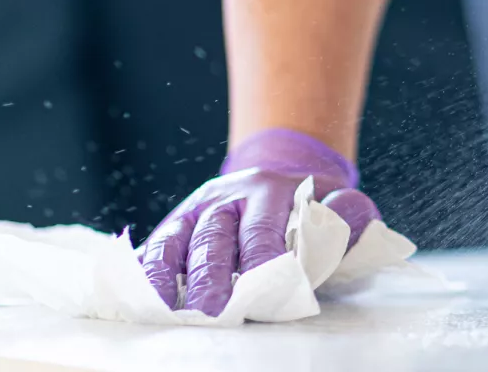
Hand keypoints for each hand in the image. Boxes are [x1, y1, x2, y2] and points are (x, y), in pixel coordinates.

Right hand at [137, 128, 379, 315]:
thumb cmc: (311, 206)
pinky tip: (142, 298)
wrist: (281, 175)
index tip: (263, 292)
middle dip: (212, 277)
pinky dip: (145, 272)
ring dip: (169, 277)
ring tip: (168, 311)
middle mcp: (227, 196)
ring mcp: (196, 210)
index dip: (261, 263)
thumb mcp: (337, 200)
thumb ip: (346, 210)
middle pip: (215, 237)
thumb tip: (342, 212)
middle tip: (212, 311)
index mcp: (270, 189)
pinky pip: (154, 247)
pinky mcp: (175, 226)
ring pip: (176, 241)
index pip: (262, 229)